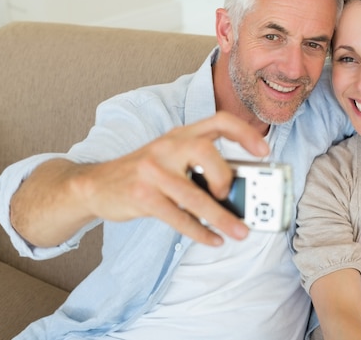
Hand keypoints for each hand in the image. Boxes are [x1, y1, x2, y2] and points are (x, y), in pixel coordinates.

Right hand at [76, 111, 268, 245]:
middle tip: (232, 194)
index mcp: (179, 134)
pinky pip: (178, 217)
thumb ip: (200, 166)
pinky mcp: (141, 196)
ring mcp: (152, 171)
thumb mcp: (170, 158)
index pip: (218, 121)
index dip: (244, 133)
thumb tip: (241, 192)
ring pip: (194, 195)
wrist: (95, 185)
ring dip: (222, 217)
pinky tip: (213, 239)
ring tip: (241, 231)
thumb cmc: (144, 173)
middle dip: (225, 176)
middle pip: (205, 151)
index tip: (265, 151)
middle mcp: (166, 146)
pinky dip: (200, 231)